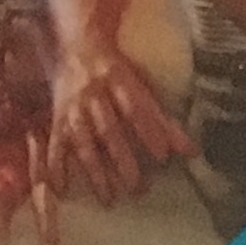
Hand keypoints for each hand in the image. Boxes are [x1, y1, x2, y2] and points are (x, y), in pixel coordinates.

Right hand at [49, 37, 193, 202]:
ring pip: (82, 141)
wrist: (76, 45)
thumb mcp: (142, 85)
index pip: (135, 107)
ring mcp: (72, 108)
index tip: (161, 156)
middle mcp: (93, 94)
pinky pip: (54, 144)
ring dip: (94, 171)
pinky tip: (61, 189)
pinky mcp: (57, 118)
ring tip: (108, 199)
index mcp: (119, 80)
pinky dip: (56, 167)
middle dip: (122, 159)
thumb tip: (191, 151)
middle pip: (108, 129)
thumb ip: (164, 120)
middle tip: (136, 188)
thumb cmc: (117, 69)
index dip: (148, 130)